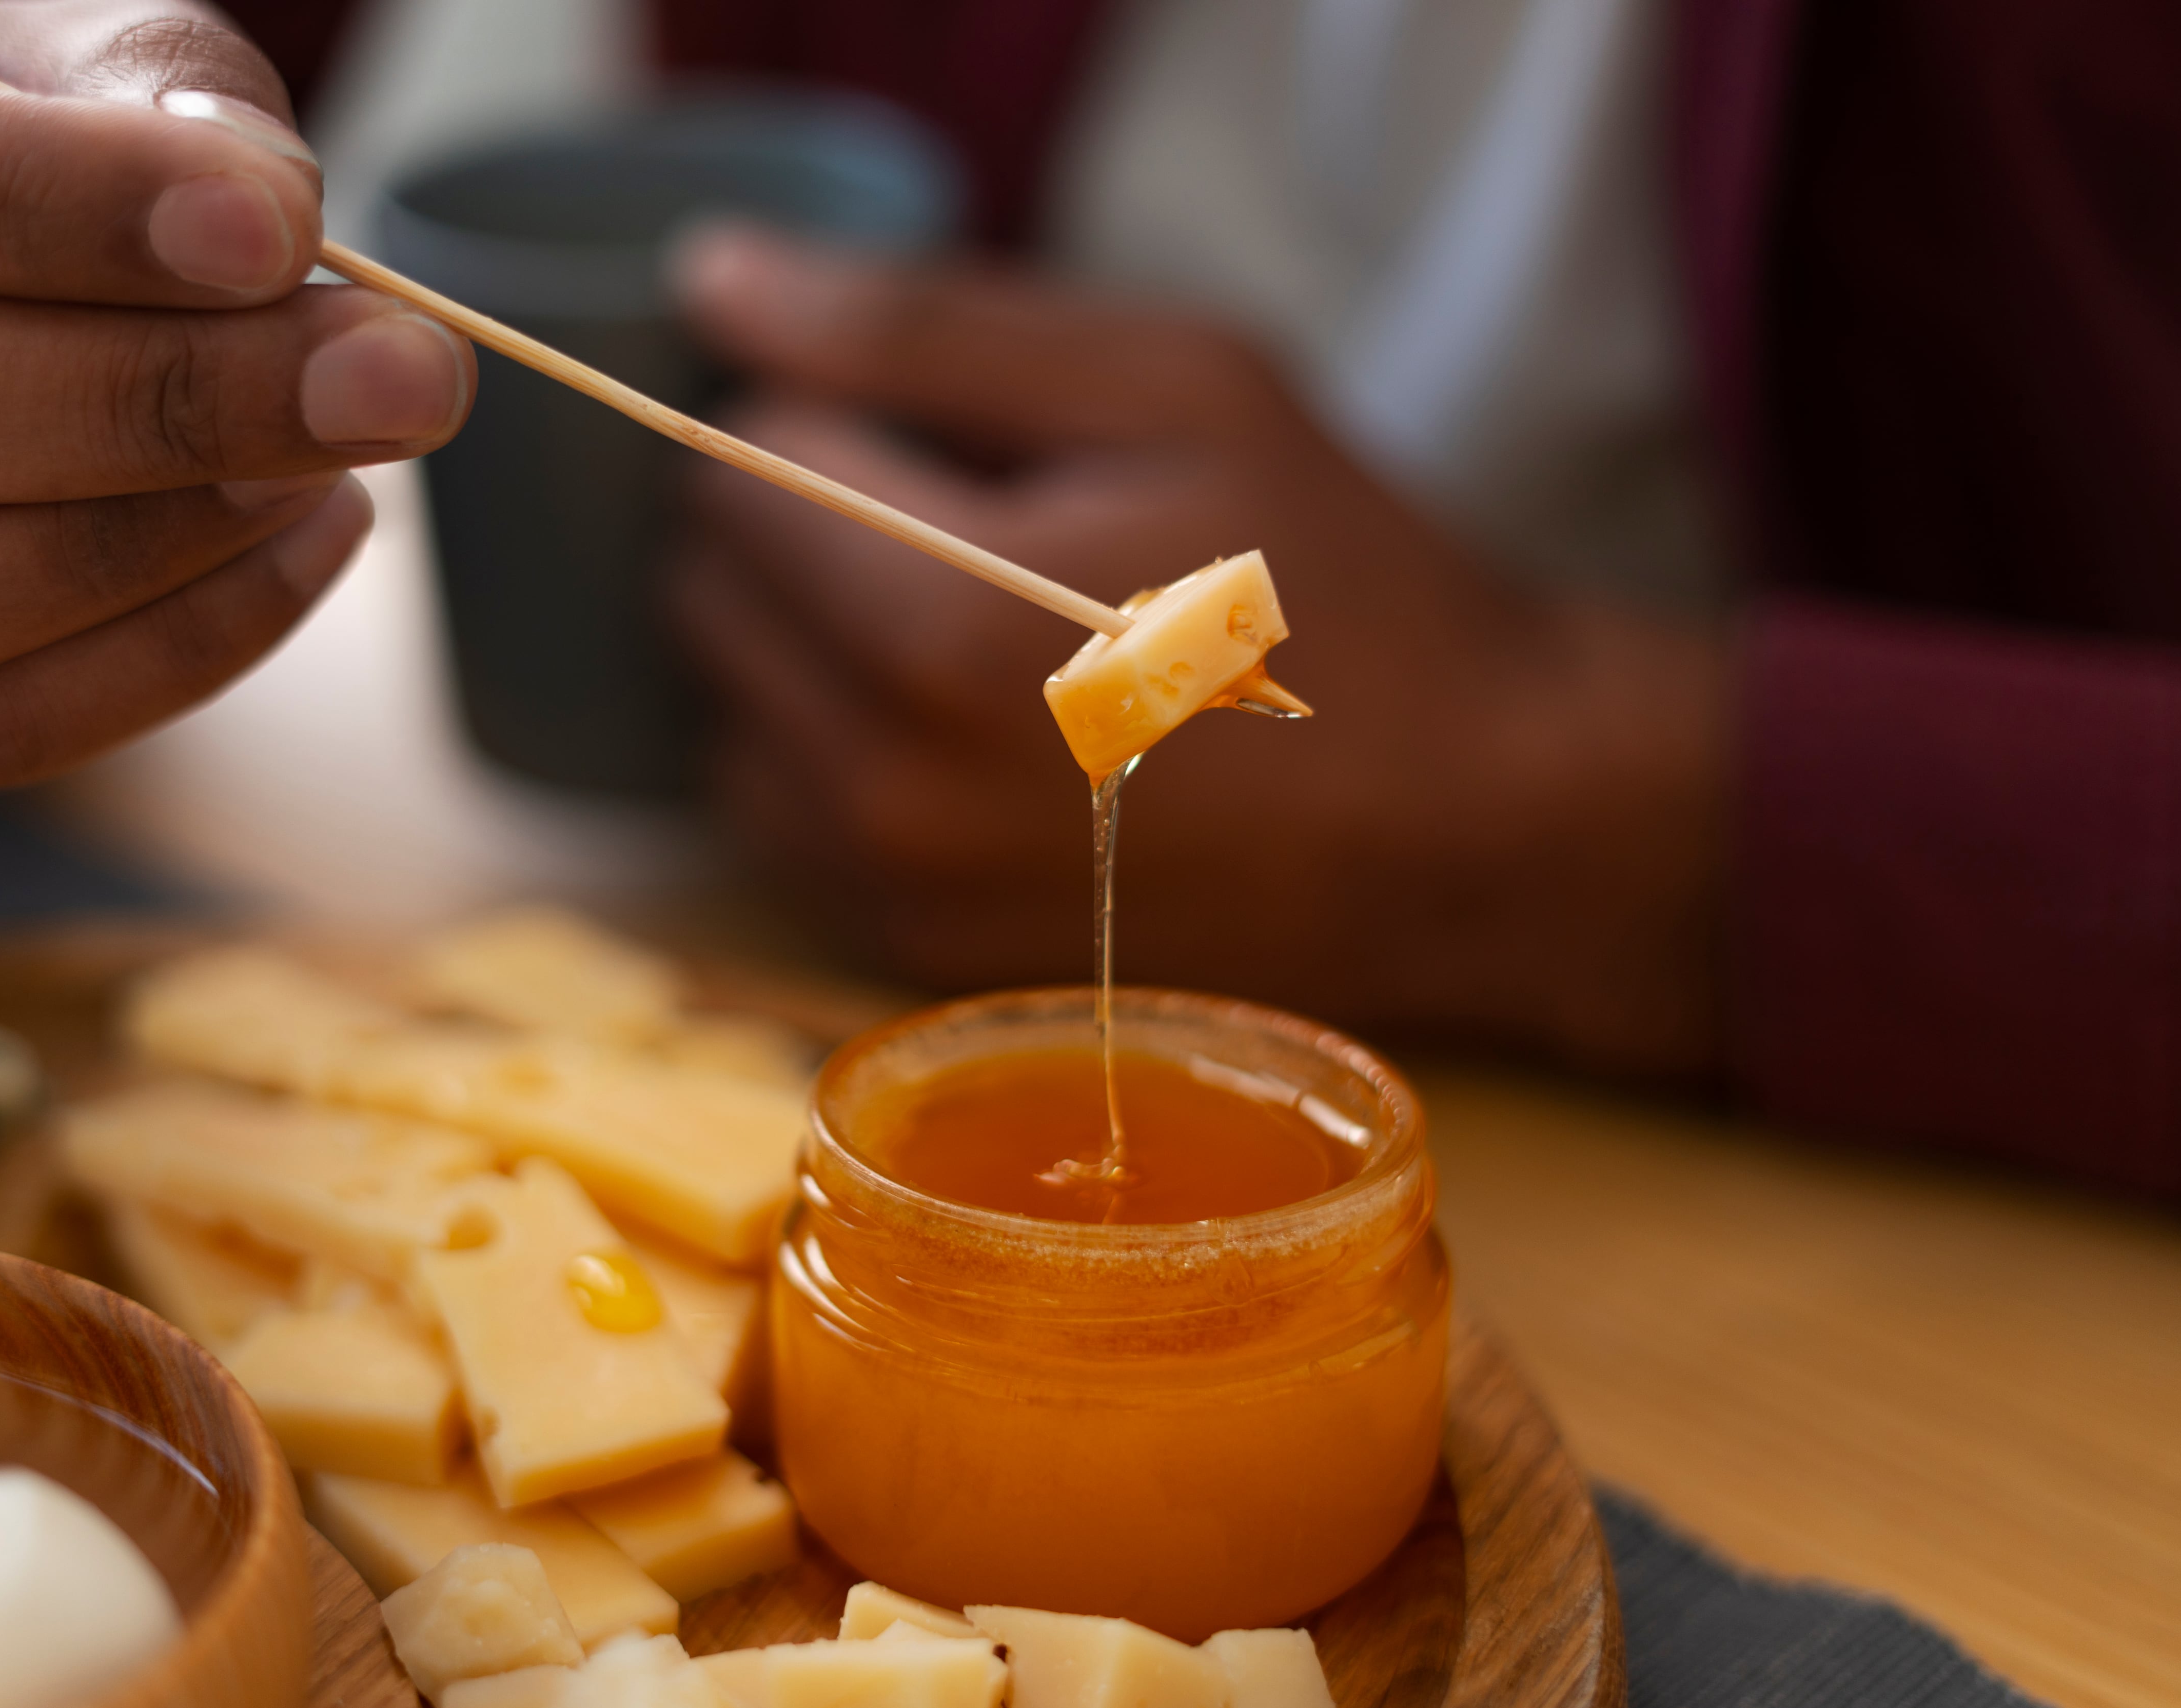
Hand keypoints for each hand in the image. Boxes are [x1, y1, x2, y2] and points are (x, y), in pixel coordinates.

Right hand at [0, 0, 476, 787]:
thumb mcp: (7, 14)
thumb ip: (129, 75)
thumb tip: (268, 208)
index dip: (43, 209)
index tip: (278, 230)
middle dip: (156, 404)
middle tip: (398, 376)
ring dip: (146, 549)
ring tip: (341, 464)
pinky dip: (162, 660)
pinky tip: (305, 540)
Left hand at [669, 228, 1725, 1073]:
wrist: (1474, 824)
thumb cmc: (1344, 587)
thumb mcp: (1177, 390)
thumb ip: (927, 330)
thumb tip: (713, 281)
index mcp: (936, 627)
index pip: (735, 471)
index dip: (821, 418)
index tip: (930, 431)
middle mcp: (886, 782)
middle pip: (706, 597)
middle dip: (793, 528)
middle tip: (954, 519)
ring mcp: (896, 887)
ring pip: (725, 716)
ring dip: (799, 647)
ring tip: (959, 626)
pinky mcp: (915, 953)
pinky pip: (782, 821)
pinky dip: (828, 754)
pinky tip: (955, 727)